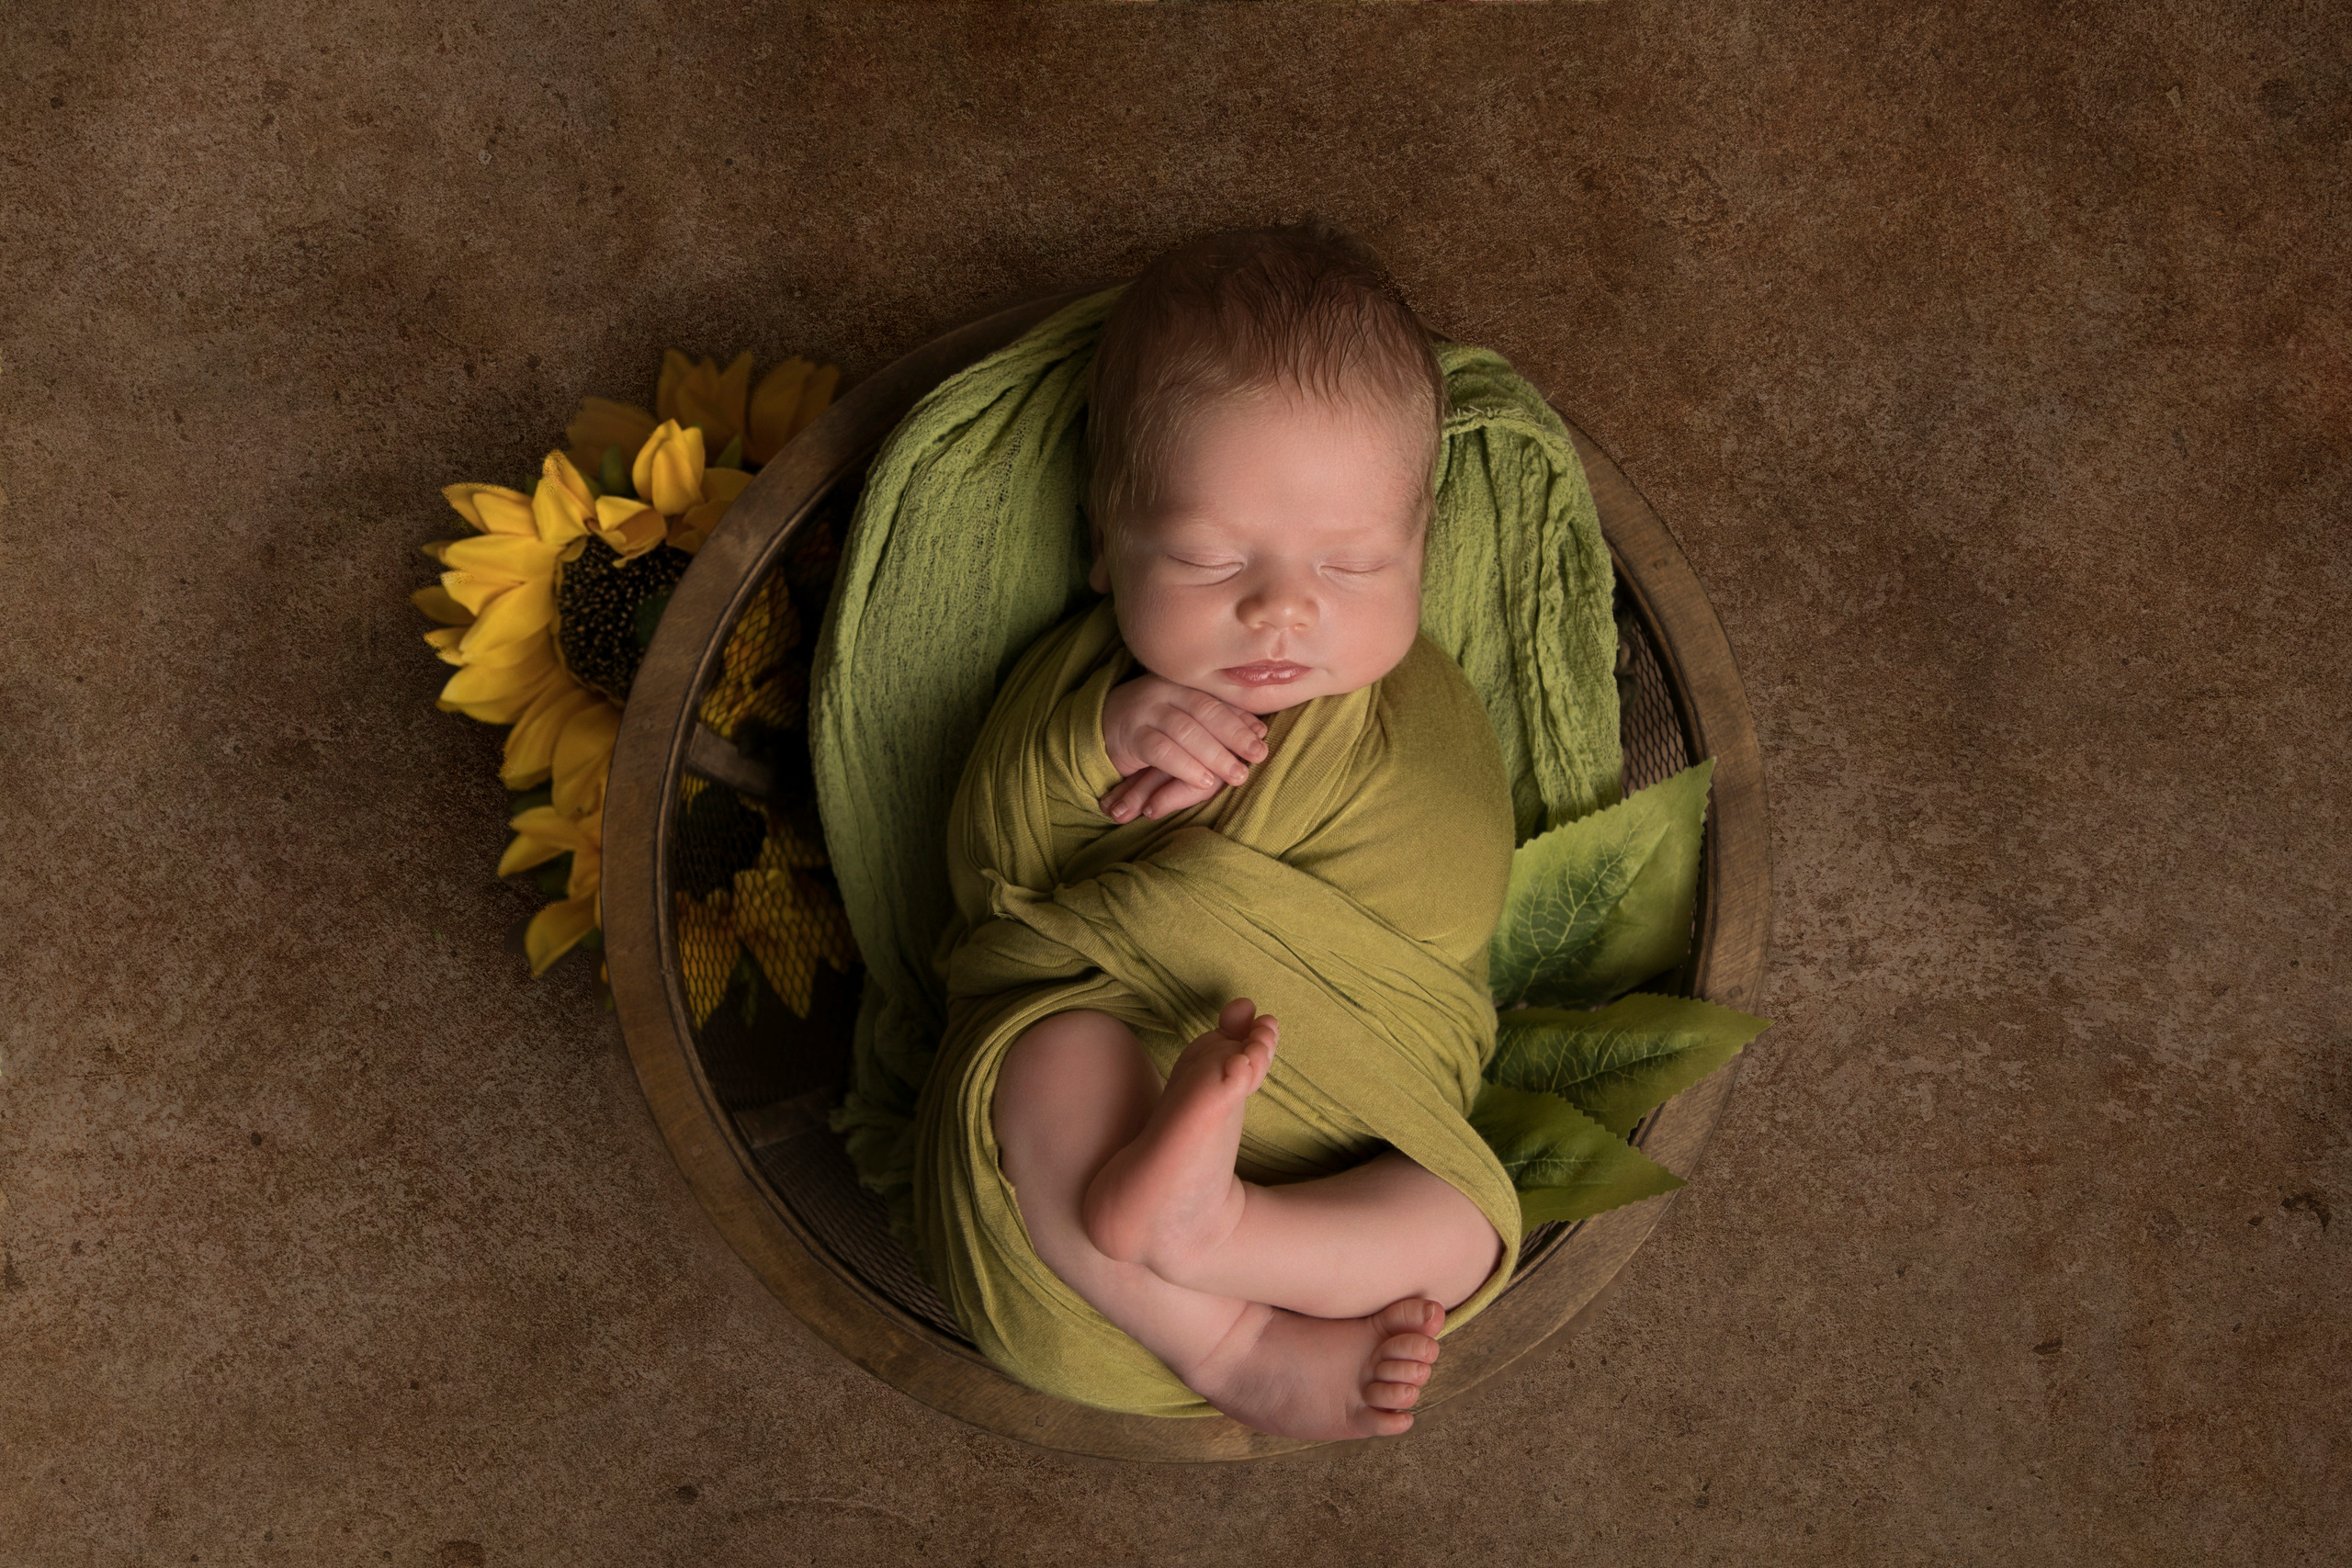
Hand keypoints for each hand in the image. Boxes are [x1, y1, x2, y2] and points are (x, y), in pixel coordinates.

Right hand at [1099, 674, 1268, 822]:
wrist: (1102, 723)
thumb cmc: (1155, 723)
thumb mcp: (1186, 716)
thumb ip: (1218, 720)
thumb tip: (1260, 730)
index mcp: (1181, 683)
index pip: (1216, 700)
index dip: (1241, 719)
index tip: (1263, 738)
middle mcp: (1163, 692)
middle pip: (1205, 711)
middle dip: (1234, 735)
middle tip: (1258, 756)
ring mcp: (1144, 712)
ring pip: (1185, 730)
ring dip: (1215, 754)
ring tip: (1237, 774)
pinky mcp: (1129, 737)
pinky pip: (1160, 750)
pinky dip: (1185, 766)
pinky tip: (1204, 781)